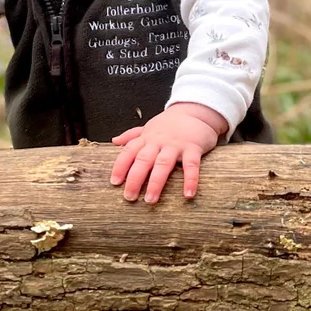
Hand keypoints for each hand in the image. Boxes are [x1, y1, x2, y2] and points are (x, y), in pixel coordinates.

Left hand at [110, 102, 228, 202]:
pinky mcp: (193, 148)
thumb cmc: (170, 123)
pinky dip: (190, 180)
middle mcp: (159, 142)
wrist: (196, 111)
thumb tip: (114, 141)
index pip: (129, 151)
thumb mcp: (149, 127)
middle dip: (134, 179)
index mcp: (147, 138)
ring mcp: (176, 145)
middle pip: (143, 160)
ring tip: (150, 200)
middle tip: (129, 197)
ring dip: (156, 183)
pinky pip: (192, 165)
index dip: (120, 166)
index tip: (114, 182)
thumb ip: (132, 135)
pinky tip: (188, 194)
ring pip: (163, 164)